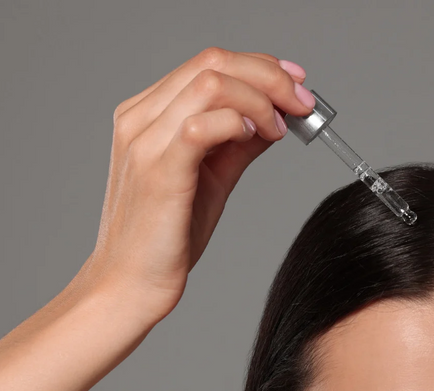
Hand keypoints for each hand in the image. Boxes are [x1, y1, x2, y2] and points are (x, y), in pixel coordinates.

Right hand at [78, 48, 315, 321]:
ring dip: (260, 99)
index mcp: (146, 114)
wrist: (131, 285)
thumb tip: (274, 117)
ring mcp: (145, 141)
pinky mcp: (159, 170)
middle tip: (303, 102)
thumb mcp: (211, 179)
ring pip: (211, 84)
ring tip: (280, 128)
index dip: (260, 66)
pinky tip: (256, 138)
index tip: (297, 83)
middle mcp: (140, 119)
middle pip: (212, 63)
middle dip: (270, 76)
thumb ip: (237, 144)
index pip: (207, 64)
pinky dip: (238, 122)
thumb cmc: (165, 238)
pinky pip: (203, 125)